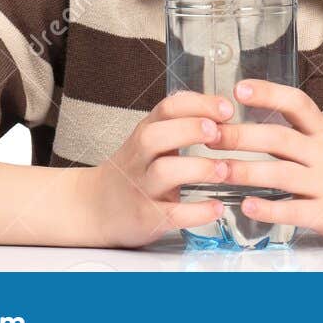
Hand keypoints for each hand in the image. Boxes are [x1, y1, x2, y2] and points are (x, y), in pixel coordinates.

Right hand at [78, 90, 236, 247]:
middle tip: (217, 133)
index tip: (226, 108)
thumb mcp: (151, 141)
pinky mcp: (145, 217)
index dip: (198, 104)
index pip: (167, 108)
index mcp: (146, 133)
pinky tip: (216, 208)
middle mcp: (140, 158)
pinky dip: (196, 212)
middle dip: (189, 130)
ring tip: (223, 170)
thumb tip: (223, 108)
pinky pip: (170, 214)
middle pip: (156, 136)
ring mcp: (140, 187)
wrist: (96, 208)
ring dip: (198, 168)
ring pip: (164, 172)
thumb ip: (180, 124)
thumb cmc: (135, 171)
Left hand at [217, 79, 322, 242]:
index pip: (297, 103)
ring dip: (245, 171)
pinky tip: (245, 205)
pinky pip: (293, 210)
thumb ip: (294, 129)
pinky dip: (267, 208)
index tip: (240, 89)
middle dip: (241, 136)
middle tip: (209, 134)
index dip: (269, 93)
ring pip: (281, 174)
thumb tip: (247, 113)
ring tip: (217, 169)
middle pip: (280, 139)